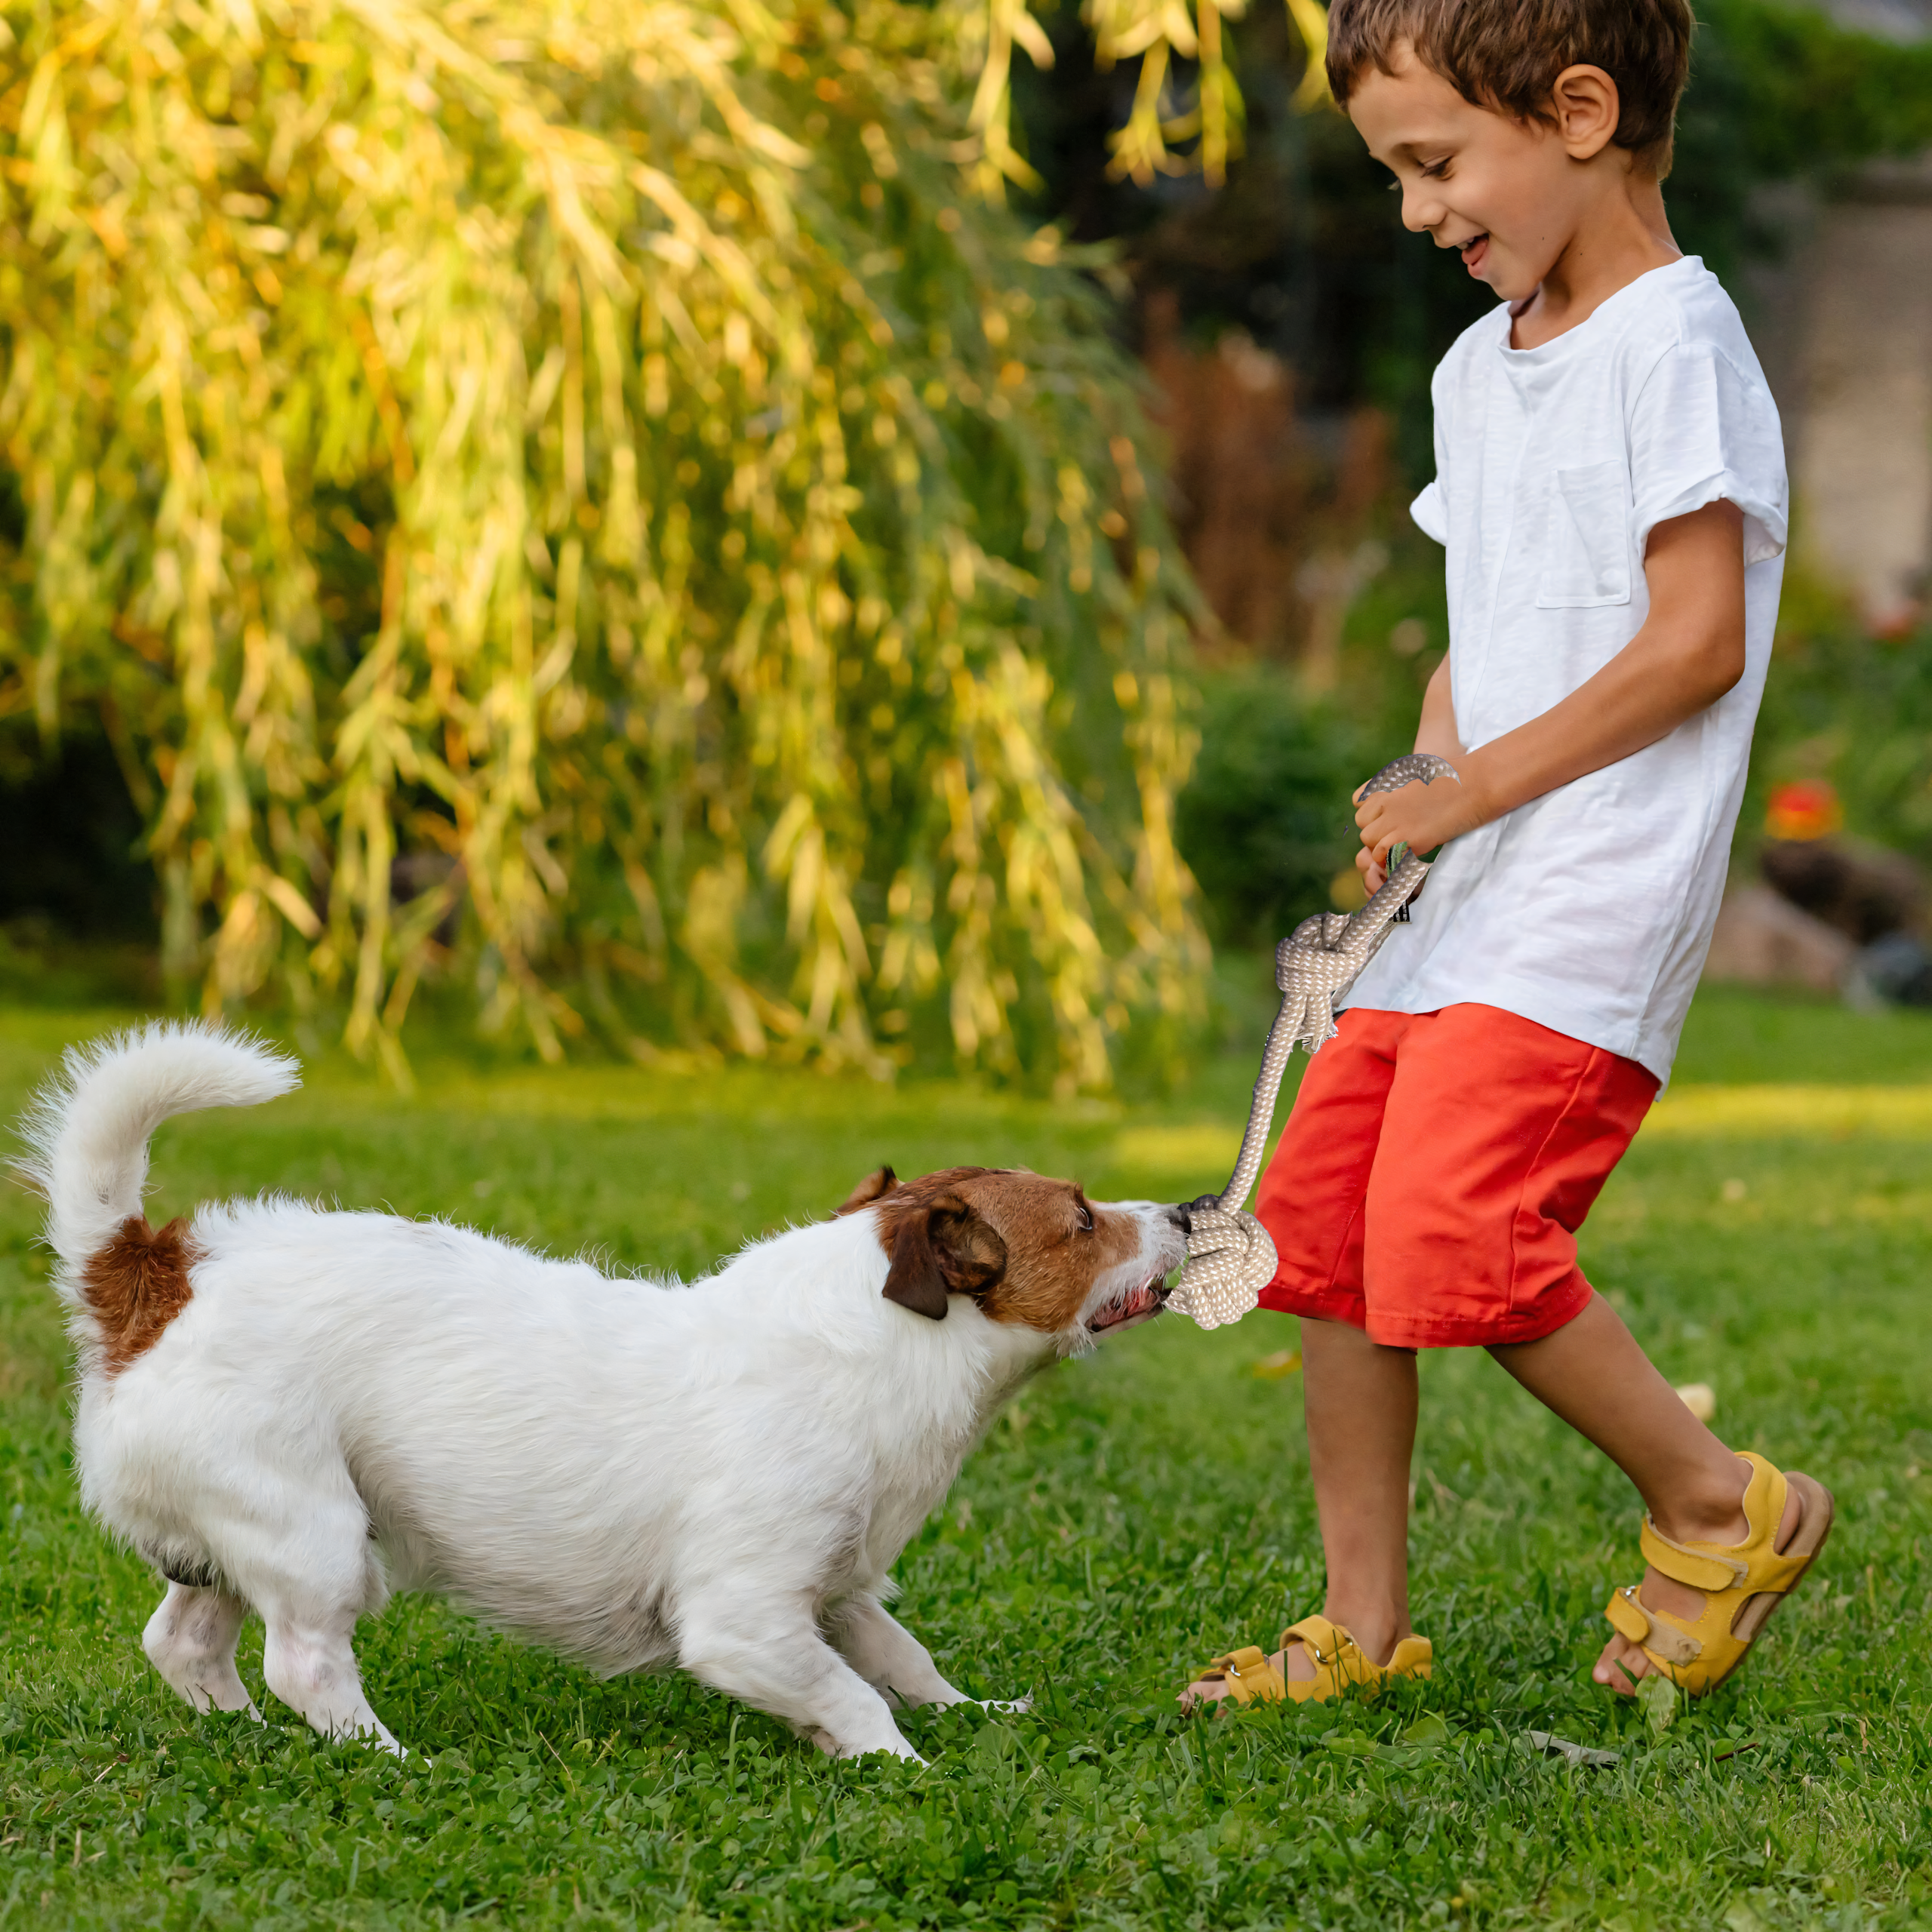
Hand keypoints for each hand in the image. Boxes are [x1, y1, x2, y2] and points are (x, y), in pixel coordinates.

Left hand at [1353, 766, 1483, 884]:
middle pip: (1363, 825)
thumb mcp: (1418, 771)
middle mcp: (1386, 802)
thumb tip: (1391, 801)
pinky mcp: (1410, 841)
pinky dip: (1392, 861)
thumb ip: (1399, 786)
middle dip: (1377, 832)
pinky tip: (1410, 855)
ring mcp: (1396, 822)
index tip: (1389, 815)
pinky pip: (1385, 858)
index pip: (1358, 803)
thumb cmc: (1455, 776)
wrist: (1476, 784)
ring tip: (1405, 846)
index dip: (1372, 813)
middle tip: (1400, 834)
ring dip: (1383, 848)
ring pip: (1370, 843)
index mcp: (1388, 784)